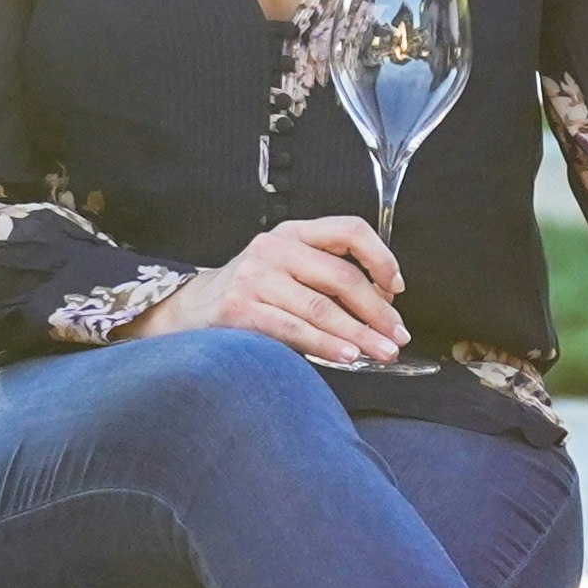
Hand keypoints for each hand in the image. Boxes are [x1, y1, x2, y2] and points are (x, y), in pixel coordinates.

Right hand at [136, 215, 406, 366]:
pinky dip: (325, 345)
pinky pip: (294, 330)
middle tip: (397, 335)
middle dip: (377, 311)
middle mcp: (274, 249)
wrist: (191, 311)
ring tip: (382, 352)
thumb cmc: (251, 294)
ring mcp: (255, 278)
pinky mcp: (241, 309)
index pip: (349, 230)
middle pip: (342, 277)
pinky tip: (347, 357)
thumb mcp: (286, 268)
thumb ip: (326, 276)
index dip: (381, 257)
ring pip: (322, 308)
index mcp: (292, 233)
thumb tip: (382, 308)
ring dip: (359, 334)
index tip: (396, 288)